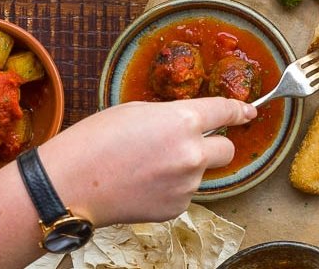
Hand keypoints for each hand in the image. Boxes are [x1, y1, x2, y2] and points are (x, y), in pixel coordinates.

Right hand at [38, 97, 256, 226]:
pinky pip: (185, 193)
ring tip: (148, 167)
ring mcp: (187, 184)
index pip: (225, 112)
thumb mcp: (137, 111)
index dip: (239, 111)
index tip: (248, 113)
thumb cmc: (95, 141)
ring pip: (202, 173)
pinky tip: (144, 184)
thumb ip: (171, 116)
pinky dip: (172, 189)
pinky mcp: (177, 207)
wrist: (70, 184)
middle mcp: (192, 153)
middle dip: (215, 145)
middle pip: (227, 149)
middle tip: (192, 145)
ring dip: (187, 168)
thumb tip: (187, 123)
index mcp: (184, 120)